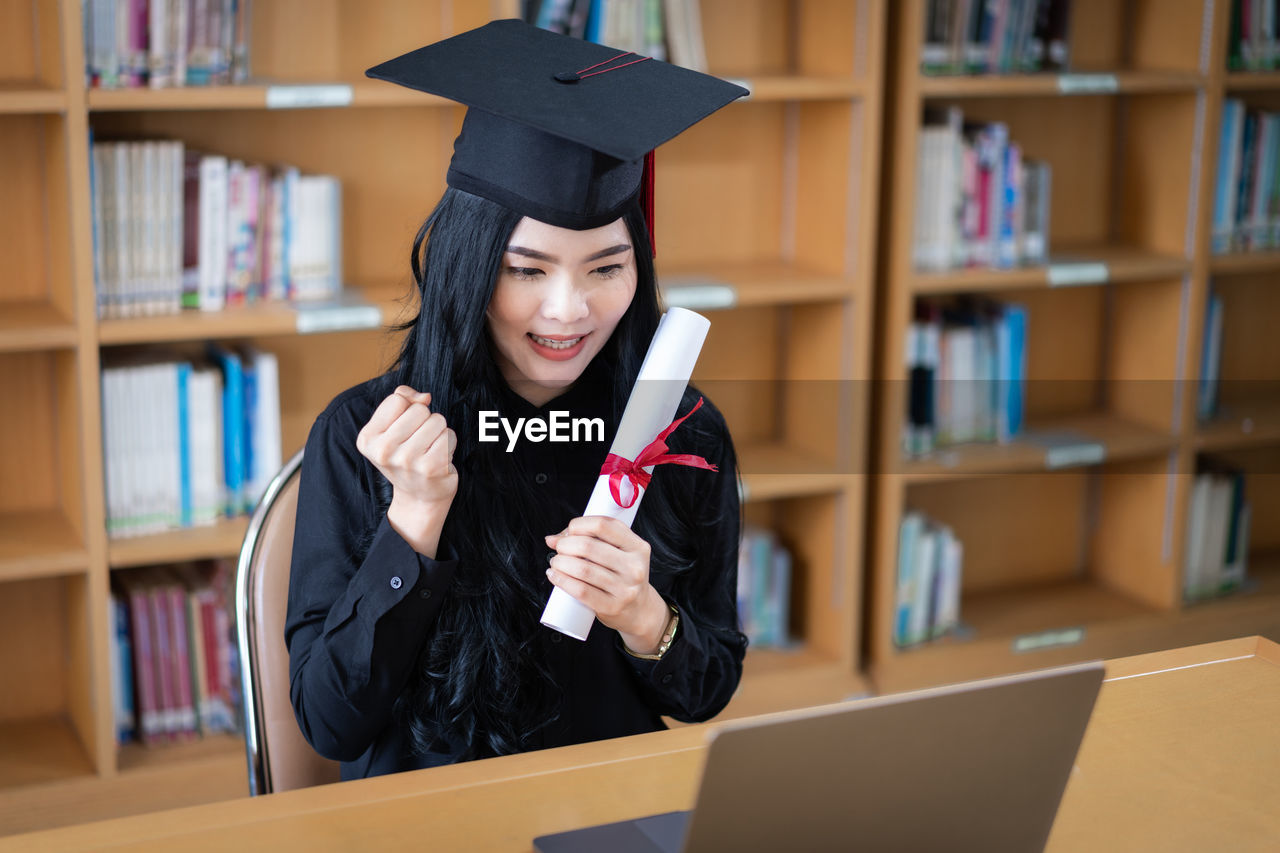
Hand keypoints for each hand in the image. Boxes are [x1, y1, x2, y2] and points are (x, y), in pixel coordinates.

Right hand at [356, 386, 457, 555]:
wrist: (418, 496)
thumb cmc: (406, 454)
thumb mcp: (392, 426)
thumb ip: (403, 399)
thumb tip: (424, 397)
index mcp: (367, 438)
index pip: (397, 400)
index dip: (407, 409)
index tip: (404, 429)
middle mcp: (383, 451)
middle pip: (419, 410)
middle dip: (425, 421)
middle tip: (419, 442)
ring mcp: (407, 461)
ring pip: (437, 421)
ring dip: (438, 432)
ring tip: (428, 450)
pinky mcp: (430, 468)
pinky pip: (449, 436)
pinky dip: (448, 444)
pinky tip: (438, 459)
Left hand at [545, 516, 669, 654]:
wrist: (640, 611)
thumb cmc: (623, 578)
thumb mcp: (620, 554)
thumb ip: (594, 540)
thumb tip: (554, 539)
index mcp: (637, 547)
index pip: (603, 525)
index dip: (579, 525)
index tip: (570, 531)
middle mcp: (634, 566)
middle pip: (588, 546)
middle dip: (565, 545)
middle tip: (559, 550)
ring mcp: (625, 588)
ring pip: (582, 569)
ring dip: (560, 563)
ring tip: (556, 563)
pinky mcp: (612, 607)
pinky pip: (581, 591)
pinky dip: (562, 581)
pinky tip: (554, 576)